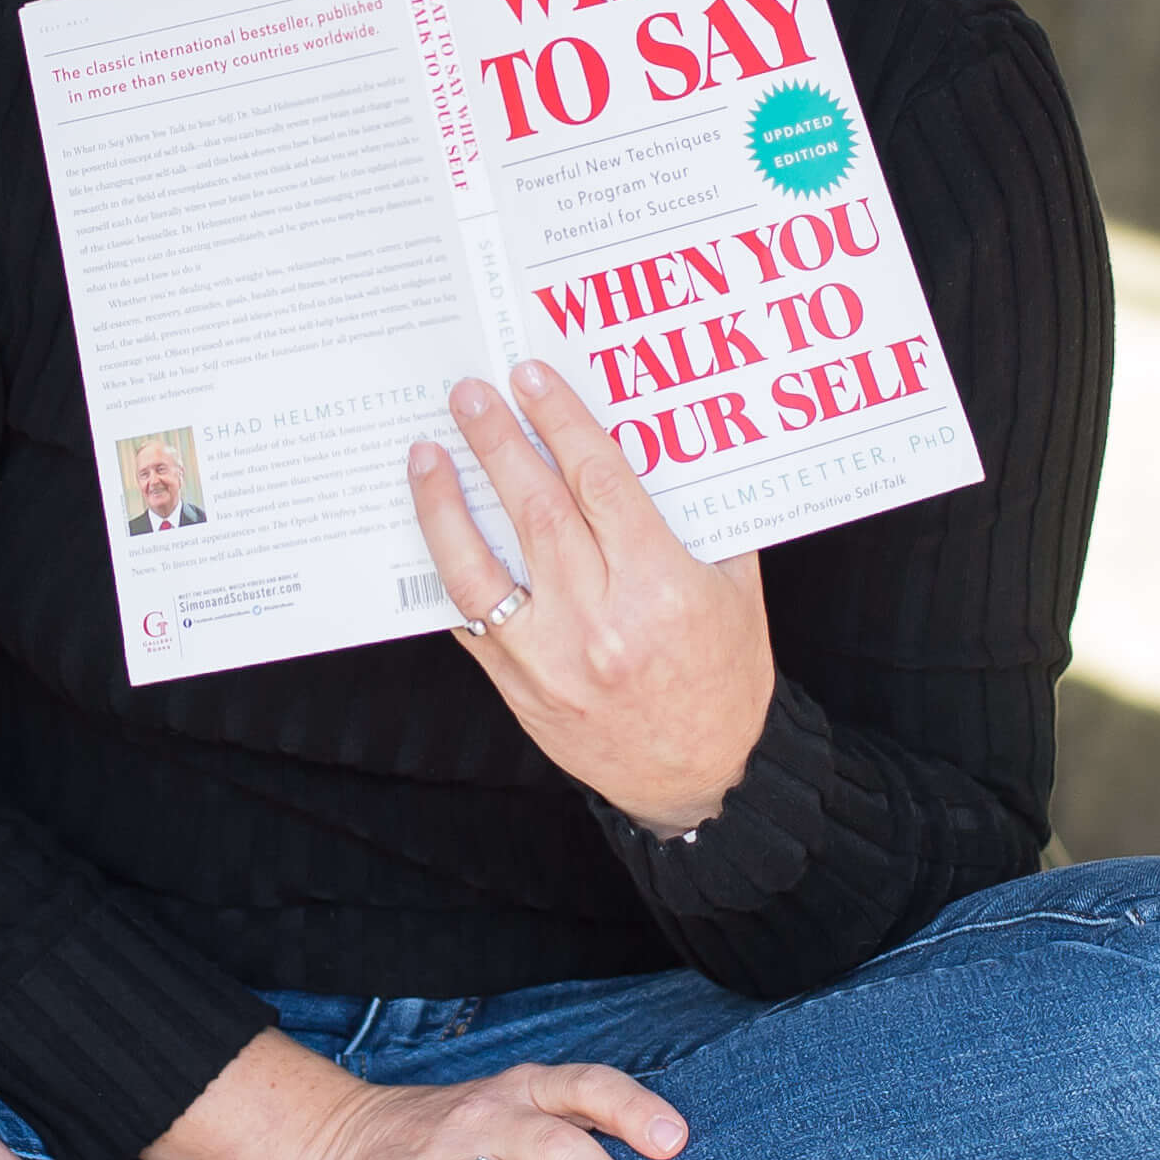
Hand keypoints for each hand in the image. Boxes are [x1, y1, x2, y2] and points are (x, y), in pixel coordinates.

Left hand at [407, 360, 772, 836]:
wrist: (704, 779)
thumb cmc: (724, 677)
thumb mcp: (733, 590)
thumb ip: (697, 519)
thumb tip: (658, 442)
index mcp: (660, 587)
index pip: (599, 484)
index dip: (560, 423)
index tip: (532, 380)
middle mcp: (600, 621)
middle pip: (536, 511)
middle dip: (498, 443)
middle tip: (470, 394)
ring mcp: (551, 659)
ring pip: (481, 569)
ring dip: (446, 505)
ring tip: (426, 455)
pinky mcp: (520, 688)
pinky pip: (471, 623)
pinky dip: (448, 572)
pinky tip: (433, 532)